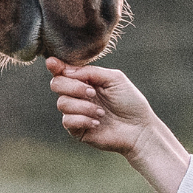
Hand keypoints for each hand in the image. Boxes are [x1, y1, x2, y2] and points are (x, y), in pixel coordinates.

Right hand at [46, 57, 190, 192]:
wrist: (139, 128)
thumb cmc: (130, 102)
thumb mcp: (114, 78)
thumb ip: (91, 72)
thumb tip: (66, 71)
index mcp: (86, 80)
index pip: (64, 71)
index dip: (56, 66)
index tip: (53, 63)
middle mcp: (78, 95)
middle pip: (56, 84)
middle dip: (73, 86)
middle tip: (92, 92)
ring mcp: (76, 112)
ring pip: (62, 103)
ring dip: (83, 106)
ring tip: (101, 112)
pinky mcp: (76, 129)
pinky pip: (67, 121)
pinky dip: (82, 119)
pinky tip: (97, 122)